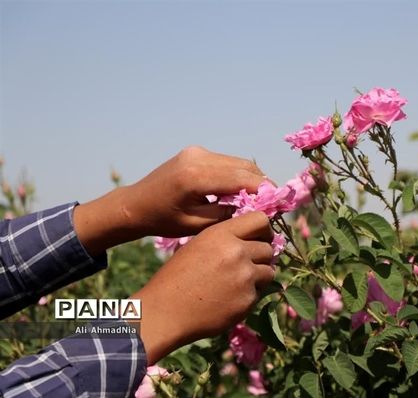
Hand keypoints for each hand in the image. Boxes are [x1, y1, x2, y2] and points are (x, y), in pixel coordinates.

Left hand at [74, 146, 265, 254]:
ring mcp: (197, 151)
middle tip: (274, 203)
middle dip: (263, 184)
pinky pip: (226, 161)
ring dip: (252, 178)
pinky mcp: (196, 152)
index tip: (280, 205)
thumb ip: (226, 214)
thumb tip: (254, 209)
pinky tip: (240, 191)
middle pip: (245, 167)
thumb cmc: (163, 220)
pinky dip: (238, 174)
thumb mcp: (196, 224)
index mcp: (196, 177)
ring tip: (259, 199)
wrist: (135, 204)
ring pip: (238, 162)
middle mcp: (199, 157)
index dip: (266, 192)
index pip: (243, 179)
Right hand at [130, 212, 274, 364]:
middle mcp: (236, 252)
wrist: (165, 312)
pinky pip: (260, 293)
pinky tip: (230, 299)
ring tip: (237, 283)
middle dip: (260, 257)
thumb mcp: (198, 245)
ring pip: (269, 271)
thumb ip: (227, 239)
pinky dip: (250, 296)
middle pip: (268, 248)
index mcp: (221, 234)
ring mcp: (245, 277)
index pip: (260, 220)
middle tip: (246, 266)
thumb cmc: (177, 277)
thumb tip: (255, 238)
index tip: (262, 238)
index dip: (264, 229)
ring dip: (258, 277)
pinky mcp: (248, 300)